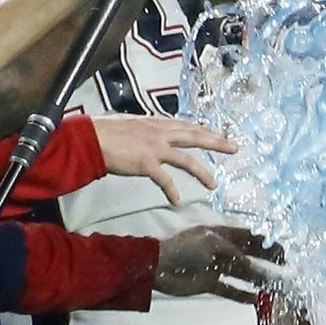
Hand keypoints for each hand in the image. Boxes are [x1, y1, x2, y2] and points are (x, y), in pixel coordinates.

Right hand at [91, 116, 237, 204]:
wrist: (91, 138)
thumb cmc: (105, 131)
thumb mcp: (131, 124)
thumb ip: (144, 130)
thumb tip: (149, 133)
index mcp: (156, 123)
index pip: (187, 125)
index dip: (203, 130)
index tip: (216, 133)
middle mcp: (160, 133)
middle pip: (195, 136)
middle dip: (217, 142)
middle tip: (234, 148)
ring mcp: (155, 147)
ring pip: (187, 160)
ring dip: (202, 172)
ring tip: (213, 184)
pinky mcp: (146, 163)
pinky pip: (164, 180)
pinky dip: (172, 191)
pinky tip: (178, 201)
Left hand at [154, 225, 283, 300]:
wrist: (159, 267)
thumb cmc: (185, 249)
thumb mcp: (211, 244)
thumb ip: (233, 253)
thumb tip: (251, 263)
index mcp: (220, 234)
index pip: (247, 237)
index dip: (264, 241)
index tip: (280, 247)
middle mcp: (220, 250)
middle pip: (247, 254)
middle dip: (265, 259)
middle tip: (283, 266)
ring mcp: (215, 267)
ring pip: (241, 272)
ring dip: (257, 277)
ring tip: (273, 284)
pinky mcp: (209, 283)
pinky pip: (229, 289)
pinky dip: (241, 293)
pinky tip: (254, 298)